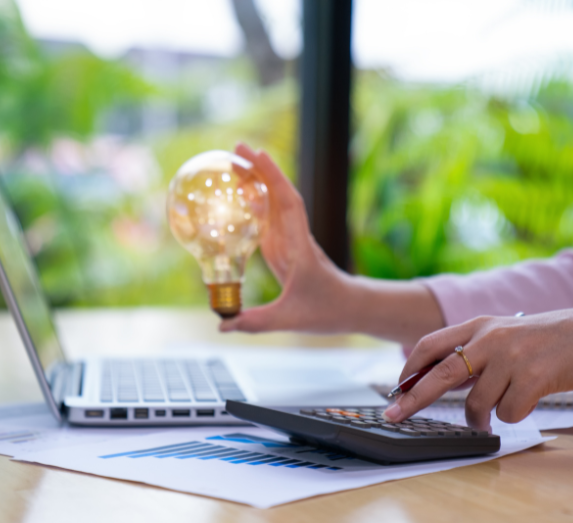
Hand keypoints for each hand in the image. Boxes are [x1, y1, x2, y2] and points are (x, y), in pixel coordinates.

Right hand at [219, 143, 352, 332]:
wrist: (349, 308)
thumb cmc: (327, 311)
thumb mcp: (290, 319)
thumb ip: (256, 322)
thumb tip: (223, 325)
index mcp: (299, 247)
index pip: (287, 204)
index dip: (274, 179)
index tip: (258, 155)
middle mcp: (295, 237)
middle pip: (278, 194)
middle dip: (260, 169)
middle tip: (236, 148)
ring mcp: (290, 240)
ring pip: (273, 203)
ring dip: (256, 181)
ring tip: (232, 162)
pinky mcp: (285, 247)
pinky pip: (268, 219)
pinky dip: (254, 203)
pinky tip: (239, 194)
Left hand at [382, 308, 572, 429]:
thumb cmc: (544, 339)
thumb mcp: (503, 334)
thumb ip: (472, 352)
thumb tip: (437, 378)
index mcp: (478, 325)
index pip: (430, 345)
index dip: (409, 368)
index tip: (396, 388)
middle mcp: (489, 338)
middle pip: (439, 374)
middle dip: (414, 398)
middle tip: (394, 416)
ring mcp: (511, 358)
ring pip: (477, 403)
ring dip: (480, 417)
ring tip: (492, 414)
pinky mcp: (533, 378)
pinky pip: (509, 412)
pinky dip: (514, 414)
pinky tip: (529, 400)